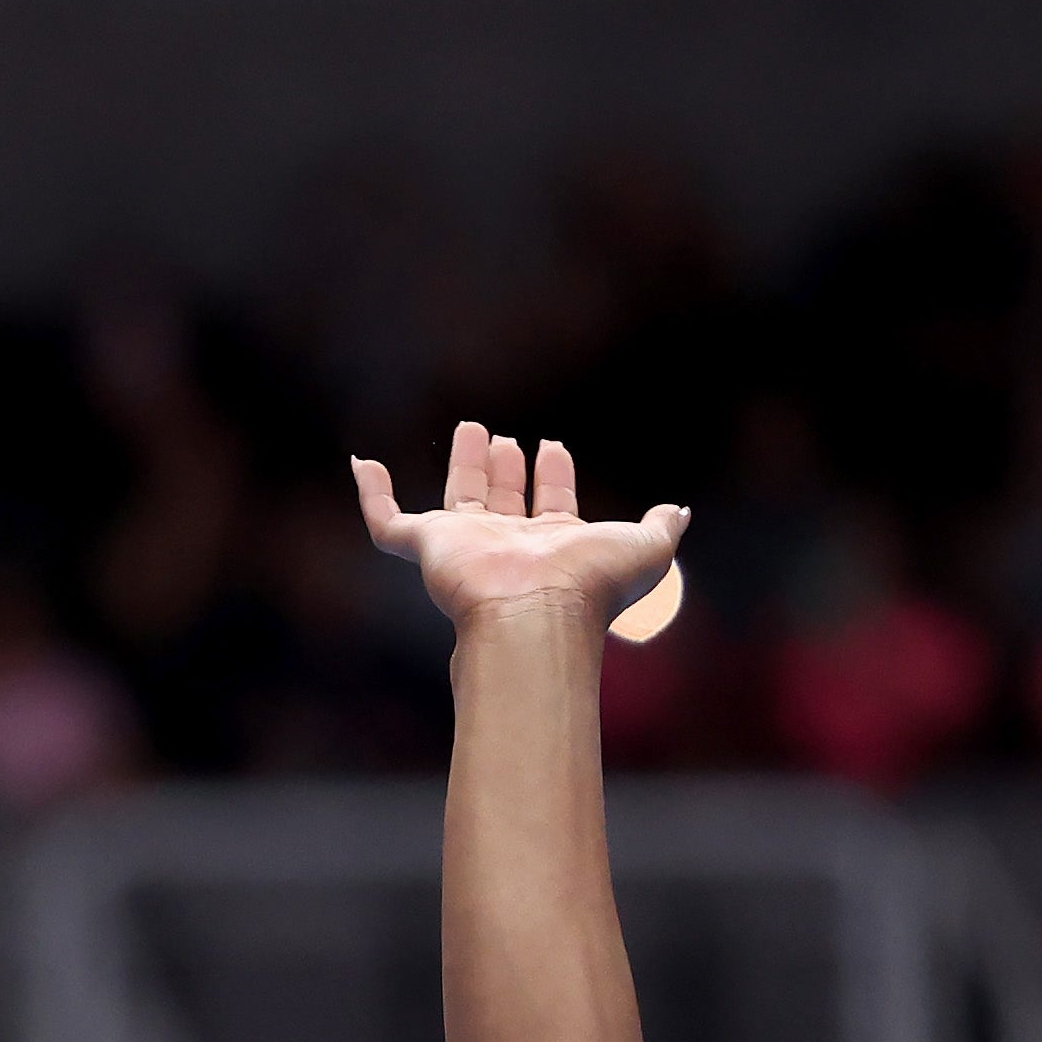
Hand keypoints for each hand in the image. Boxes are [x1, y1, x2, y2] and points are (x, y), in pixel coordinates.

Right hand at [349, 422, 689, 643]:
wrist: (536, 614)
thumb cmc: (591, 588)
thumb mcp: (647, 548)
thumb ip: (663, 527)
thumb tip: (680, 512)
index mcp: (552, 545)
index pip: (551, 503)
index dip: (554, 475)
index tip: (553, 447)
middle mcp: (509, 545)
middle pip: (503, 498)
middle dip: (505, 468)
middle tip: (505, 437)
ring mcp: (465, 546)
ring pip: (457, 500)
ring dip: (465, 465)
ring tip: (471, 428)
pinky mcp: (427, 546)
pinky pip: (387, 520)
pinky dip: (371, 494)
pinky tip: (361, 465)